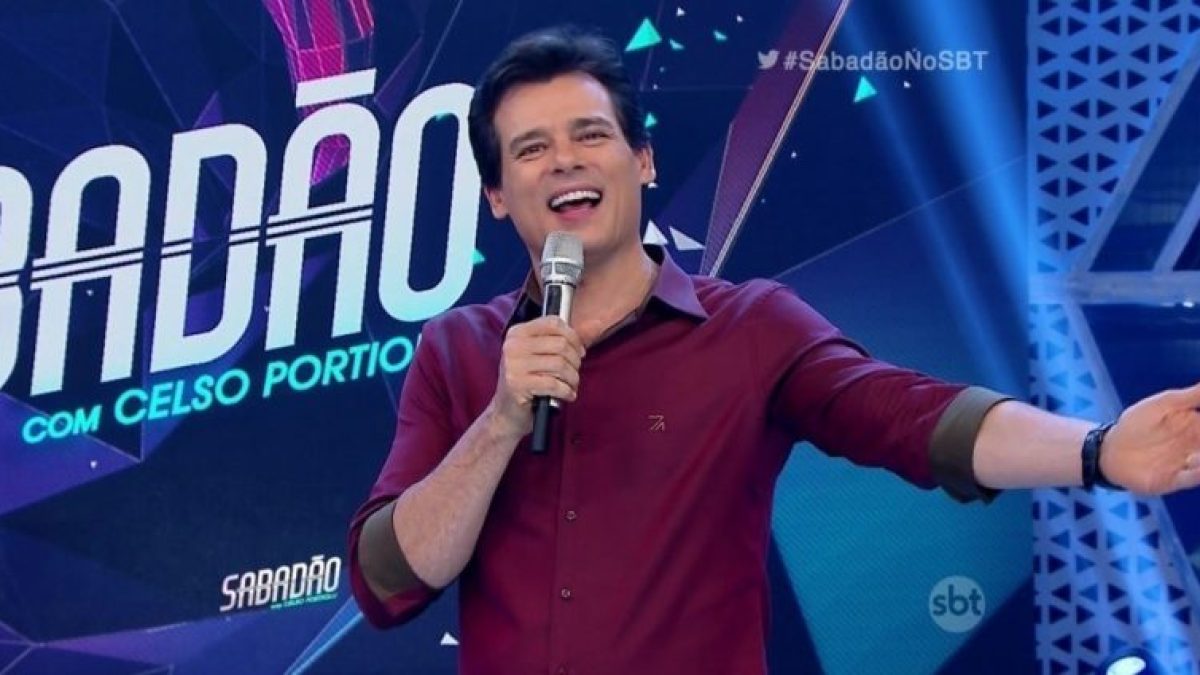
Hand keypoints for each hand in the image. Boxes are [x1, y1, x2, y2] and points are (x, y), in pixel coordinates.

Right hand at [487, 316, 584, 438]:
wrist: (506, 413)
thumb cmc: (527, 382)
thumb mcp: (539, 356)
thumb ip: (562, 340)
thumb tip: (596, 324)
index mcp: (517, 333)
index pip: (553, 323)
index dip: (573, 337)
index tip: (579, 351)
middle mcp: (513, 346)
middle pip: (560, 344)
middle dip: (575, 361)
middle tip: (574, 373)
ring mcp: (514, 365)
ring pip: (560, 364)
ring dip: (572, 378)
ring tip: (571, 386)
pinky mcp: (518, 385)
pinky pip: (554, 384)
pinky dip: (566, 391)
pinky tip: (566, 395)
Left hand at [1101, 384, 1199, 493]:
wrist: (1109, 449)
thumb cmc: (1136, 423)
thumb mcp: (1164, 404)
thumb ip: (1191, 396)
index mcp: (1196, 426)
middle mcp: (1196, 447)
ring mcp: (1188, 465)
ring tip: (1199, 453)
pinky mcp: (1175, 480)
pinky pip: (1193, 478)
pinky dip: (1198, 473)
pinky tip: (1197, 464)